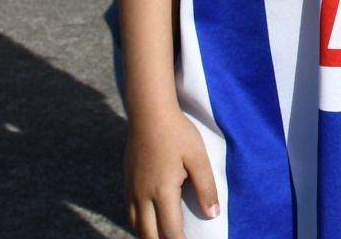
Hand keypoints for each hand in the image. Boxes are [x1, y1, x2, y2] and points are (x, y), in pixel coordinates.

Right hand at [125, 106, 219, 238]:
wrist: (149, 113)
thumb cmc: (177, 133)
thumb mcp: (197, 158)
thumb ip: (206, 187)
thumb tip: (212, 214)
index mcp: (162, 192)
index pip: (170, 231)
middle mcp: (143, 196)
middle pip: (149, 234)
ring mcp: (132, 189)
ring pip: (136, 226)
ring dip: (150, 236)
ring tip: (164, 236)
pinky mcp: (127, 182)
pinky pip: (130, 213)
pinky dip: (140, 224)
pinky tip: (149, 223)